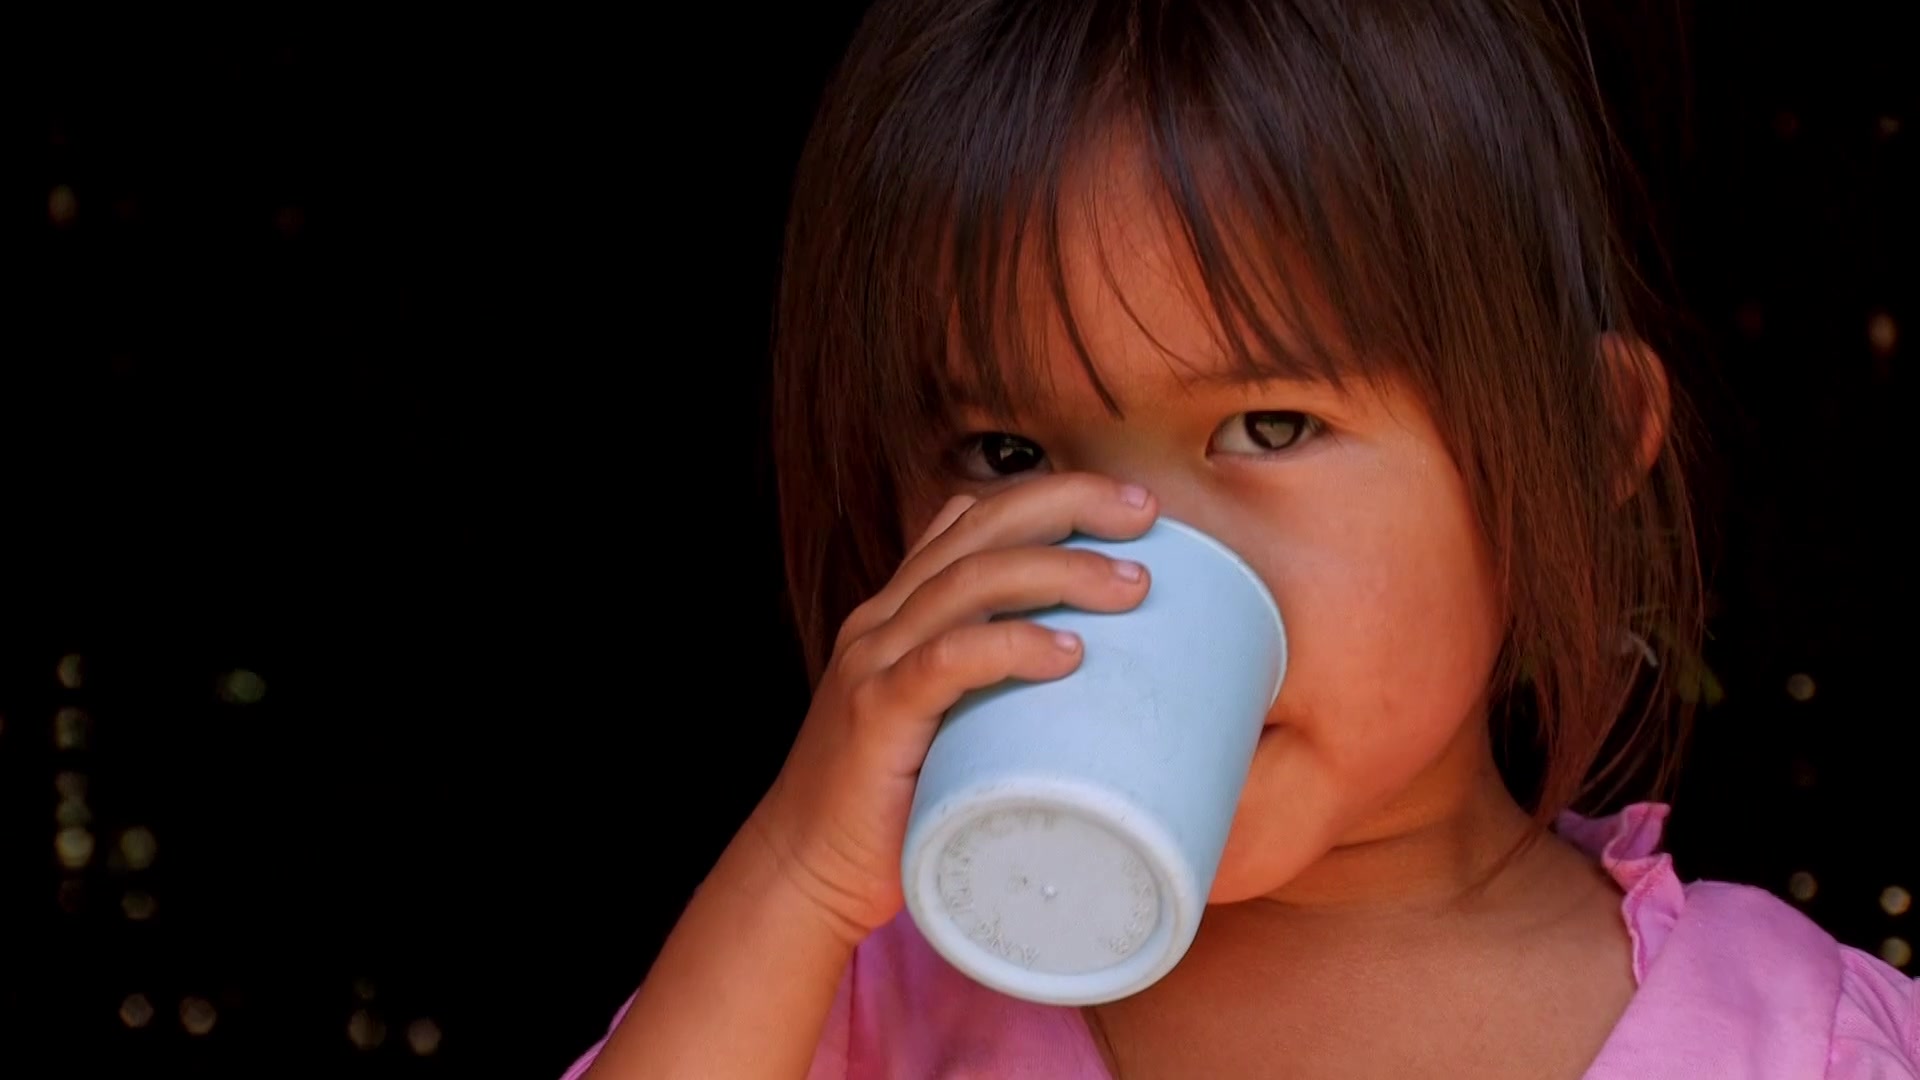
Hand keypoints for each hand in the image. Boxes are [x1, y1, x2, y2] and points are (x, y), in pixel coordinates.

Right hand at [747, 473, 1156, 942]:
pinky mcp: (876, 716)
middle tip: (1145, 513)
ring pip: (970, 581)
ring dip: (1059, 571)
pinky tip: (1066, 653)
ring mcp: (874, 663)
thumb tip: (1087, 665)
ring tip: (1131, 585)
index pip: (975, 519)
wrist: (805, 871)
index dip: (1053, 495)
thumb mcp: (947, 718)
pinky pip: (946, 661)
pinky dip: (1010, 646)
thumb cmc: (893, 804)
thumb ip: (990, 680)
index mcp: (902, 610)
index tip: (1132, 505)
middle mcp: (885, 620)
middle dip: (1068, 504)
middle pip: (980, 528)